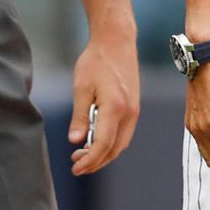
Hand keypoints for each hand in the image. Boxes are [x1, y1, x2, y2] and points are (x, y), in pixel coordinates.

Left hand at [67, 31, 139, 174]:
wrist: (116, 41)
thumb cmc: (96, 61)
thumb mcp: (81, 87)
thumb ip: (79, 116)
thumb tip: (75, 140)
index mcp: (115, 108)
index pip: (103, 145)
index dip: (89, 160)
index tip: (75, 167)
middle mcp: (129, 113)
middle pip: (114, 150)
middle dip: (95, 161)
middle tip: (76, 164)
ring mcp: (134, 111)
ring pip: (120, 144)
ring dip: (103, 154)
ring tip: (83, 154)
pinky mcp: (134, 108)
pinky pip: (124, 134)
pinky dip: (111, 143)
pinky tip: (96, 140)